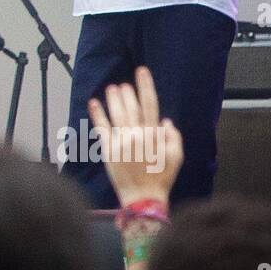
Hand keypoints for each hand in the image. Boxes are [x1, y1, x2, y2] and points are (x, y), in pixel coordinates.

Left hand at [86, 66, 183, 206]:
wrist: (143, 198)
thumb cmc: (161, 178)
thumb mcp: (177, 157)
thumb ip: (173, 137)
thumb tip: (165, 121)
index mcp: (154, 135)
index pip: (150, 103)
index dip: (145, 85)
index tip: (141, 71)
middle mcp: (137, 135)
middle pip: (131, 106)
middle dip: (127, 93)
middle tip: (124, 86)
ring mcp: (122, 141)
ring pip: (116, 114)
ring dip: (114, 99)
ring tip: (112, 88)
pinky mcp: (108, 149)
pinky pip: (102, 128)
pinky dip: (97, 114)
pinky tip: (94, 102)